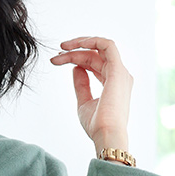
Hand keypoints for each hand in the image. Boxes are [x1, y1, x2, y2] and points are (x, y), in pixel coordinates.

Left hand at [50, 36, 132, 154]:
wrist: (106, 134)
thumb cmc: (97, 125)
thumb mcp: (83, 102)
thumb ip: (81, 84)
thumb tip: (75, 68)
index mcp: (113, 83)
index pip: (94, 63)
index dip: (75, 58)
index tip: (57, 61)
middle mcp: (119, 75)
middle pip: (94, 56)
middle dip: (72, 53)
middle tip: (54, 57)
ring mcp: (120, 72)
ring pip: (98, 49)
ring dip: (80, 45)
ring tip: (61, 48)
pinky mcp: (117, 70)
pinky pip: (107, 45)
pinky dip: (92, 41)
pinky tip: (76, 45)